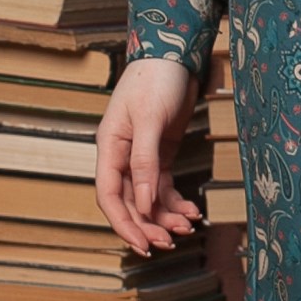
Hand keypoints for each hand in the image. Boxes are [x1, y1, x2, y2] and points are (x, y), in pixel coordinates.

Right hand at [95, 57, 202, 254]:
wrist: (174, 56)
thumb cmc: (155, 80)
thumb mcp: (149, 121)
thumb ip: (144, 162)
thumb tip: (142, 203)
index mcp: (110, 148)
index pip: (109, 196)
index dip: (124, 223)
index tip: (142, 244)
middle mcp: (122, 156)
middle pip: (130, 201)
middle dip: (149, 224)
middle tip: (170, 242)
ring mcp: (142, 156)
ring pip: (149, 197)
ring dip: (166, 215)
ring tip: (188, 226)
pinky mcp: (161, 153)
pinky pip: (163, 186)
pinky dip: (176, 201)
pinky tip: (192, 211)